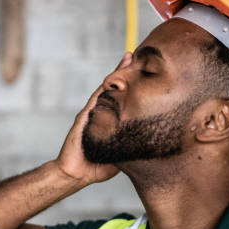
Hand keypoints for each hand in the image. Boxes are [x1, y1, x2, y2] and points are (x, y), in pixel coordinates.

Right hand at [54, 52, 131, 185]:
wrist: (75, 173)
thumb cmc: (96, 167)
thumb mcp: (120, 154)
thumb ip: (131, 145)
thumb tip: (152, 144)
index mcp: (107, 120)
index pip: (120, 98)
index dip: (129, 84)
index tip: (140, 71)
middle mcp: (98, 113)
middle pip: (112, 87)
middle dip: (122, 71)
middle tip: (133, 55)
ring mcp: (90, 114)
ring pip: (104, 89)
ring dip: (115, 73)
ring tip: (126, 58)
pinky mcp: (84, 118)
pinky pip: (95, 100)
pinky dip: (103, 89)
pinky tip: (111, 79)